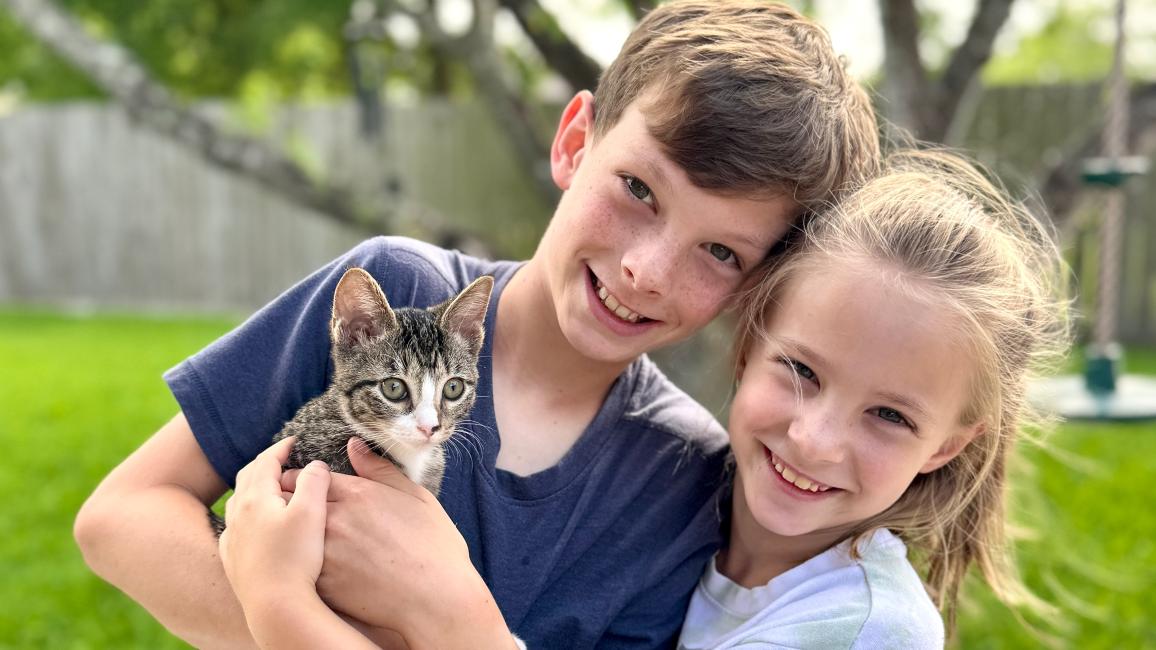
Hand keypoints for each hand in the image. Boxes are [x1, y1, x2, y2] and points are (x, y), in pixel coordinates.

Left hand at [219, 436, 331, 612]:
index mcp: (256, 498)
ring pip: (238, 501)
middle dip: (264, 462)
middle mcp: (238, 515)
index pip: (266, 461)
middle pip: (248, 477)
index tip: (294, 441)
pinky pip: (234, 528)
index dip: (281, 448)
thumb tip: (315, 464)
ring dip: (252, 486)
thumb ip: (314, 482)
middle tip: (281, 457)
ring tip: (266, 485)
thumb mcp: (312, 513)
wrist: (274, 606)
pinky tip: (250, 523)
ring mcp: (232, 538)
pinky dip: (244, 515)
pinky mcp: (232, 560)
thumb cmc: (296, 559)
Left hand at [281, 438, 512, 648]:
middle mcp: (334, 519)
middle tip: (295, 510)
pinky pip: (297, 566)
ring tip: (300, 539)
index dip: (300, 480)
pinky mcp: (323, 583)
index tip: (302, 486)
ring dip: (289, 533)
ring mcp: (325, 553)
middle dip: (287, 503)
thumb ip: (379, 470)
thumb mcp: (415, 497)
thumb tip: (353, 446)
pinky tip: (311, 567)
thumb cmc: (433, 546)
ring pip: (289, 535)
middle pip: (289, 503)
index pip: (307, 477)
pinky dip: (299, 563)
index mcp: (356, 493)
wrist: (435, 598)